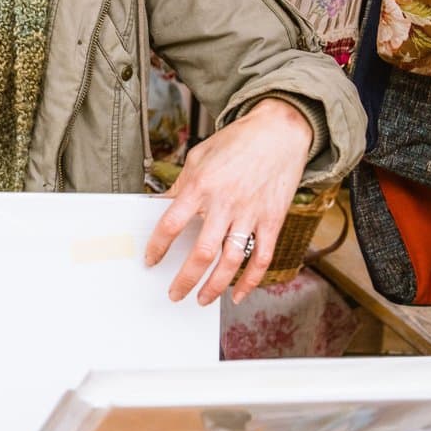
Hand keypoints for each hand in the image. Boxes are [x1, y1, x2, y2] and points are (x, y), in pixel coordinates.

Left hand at [143, 98, 312, 305]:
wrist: (279, 131)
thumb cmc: (236, 142)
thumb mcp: (198, 157)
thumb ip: (181, 186)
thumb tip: (163, 209)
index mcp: (201, 186)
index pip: (172, 224)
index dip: (158, 247)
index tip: (151, 260)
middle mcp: (225, 203)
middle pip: (202, 252)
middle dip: (185, 279)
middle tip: (175, 293)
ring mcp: (251, 214)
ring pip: (232, 261)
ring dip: (215, 286)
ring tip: (202, 299)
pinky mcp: (273, 220)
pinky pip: (262, 258)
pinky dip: (251, 281)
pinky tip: (238, 294)